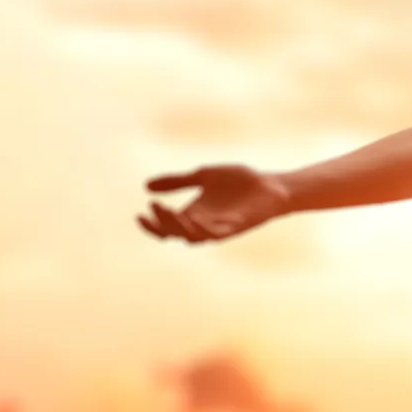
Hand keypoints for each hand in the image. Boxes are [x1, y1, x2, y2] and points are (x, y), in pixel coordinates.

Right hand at [136, 163, 291, 243]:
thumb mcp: (203, 175)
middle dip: (163, 222)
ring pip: (193, 236)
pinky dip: (204, 229)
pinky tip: (196, 218)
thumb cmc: (239, 182)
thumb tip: (145, 186)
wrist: (270, 184)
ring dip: (180, 226)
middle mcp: (202, 224)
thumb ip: (178, 181)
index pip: (166, 227)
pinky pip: (216, 234)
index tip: (140, 213)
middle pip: (175, 233)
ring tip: (171, 211)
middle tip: (155, 206)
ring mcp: (218, 227)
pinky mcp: (235, 227)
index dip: (152, 225)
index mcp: (192, 214)